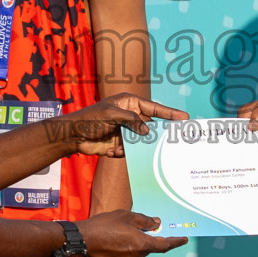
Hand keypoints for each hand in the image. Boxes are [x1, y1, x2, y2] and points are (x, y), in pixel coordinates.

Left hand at [51, 93, 189, 156]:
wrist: (72, 136)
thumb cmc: (89, 119)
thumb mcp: (111, 115)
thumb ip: (131, 121)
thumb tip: (147, 131)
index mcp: (129, 103)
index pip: (154, 108)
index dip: (170, 113)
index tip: (184, 117)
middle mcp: (130, 116)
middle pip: (150, 126)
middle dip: (155, 134)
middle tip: (170, 140)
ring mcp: (125, 131)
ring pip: (141, 141)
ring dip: (137, 147)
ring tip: (127, 146)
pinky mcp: (120, 144)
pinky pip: (130, 151)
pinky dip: (123, 153)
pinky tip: (110, 150)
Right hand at [77, 210, 187, 256]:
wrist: (79, 243)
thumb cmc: (102, 226)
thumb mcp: (125, 216)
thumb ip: (144, 221)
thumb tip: (156, 223)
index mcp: (142, 245)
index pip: (164, 245)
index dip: (175, 242)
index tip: (184, 239)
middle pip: (148, 247)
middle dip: (145, 237)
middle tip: (135, 226)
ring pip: (136, 252)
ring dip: (132, 243)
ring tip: (117, 231)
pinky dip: (123, 249)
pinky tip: (111, 240)